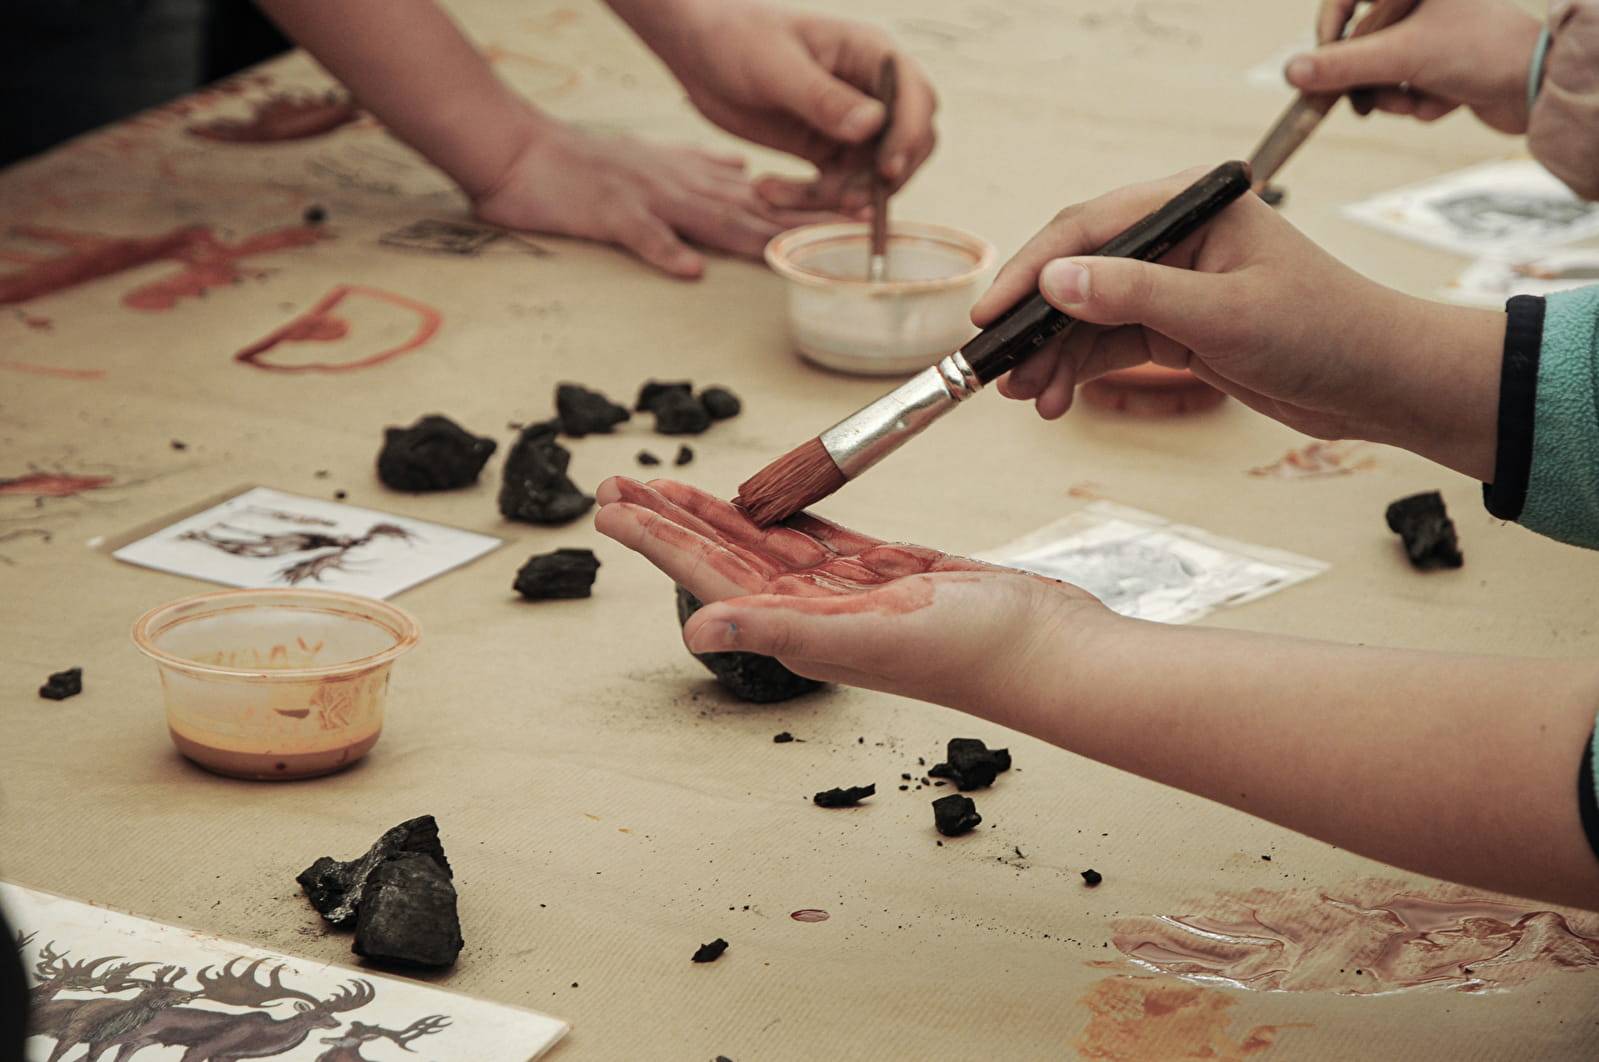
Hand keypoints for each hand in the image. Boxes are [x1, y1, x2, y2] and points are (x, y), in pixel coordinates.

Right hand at [472, 118, 845, 277]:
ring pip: (712, 218)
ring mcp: (650, 199)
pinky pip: (641, 236)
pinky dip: (666, 251)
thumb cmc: (588, 163)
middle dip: (806, 223)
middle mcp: (684, 187)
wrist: (524, 151)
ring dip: (756, 236)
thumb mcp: (658, 157)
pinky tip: (689, 269)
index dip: (813, 207)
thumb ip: (704, 167)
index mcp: (695, 179)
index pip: (765, 197)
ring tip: (796, 253)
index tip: (858, 214)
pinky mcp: (611, 213)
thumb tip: (745, 170)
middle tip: (855, 232)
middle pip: (755, 209)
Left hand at [593, 476, 1108, 712]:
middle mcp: (816, 613)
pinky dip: (785, 520)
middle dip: (670, 519)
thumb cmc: (973, 652)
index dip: (657, 537)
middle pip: (726, 554)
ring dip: (717, 515)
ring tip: (672, 487)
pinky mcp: (891, 573)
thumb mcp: (869, 636)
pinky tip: (761, 505)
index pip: (710, 573)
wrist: (1050, 651)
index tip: (609, 505)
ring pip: (767, 544)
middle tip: (617, 483)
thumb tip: (697, 632)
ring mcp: (853, 594)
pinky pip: (820, 539)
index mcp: (799, 629)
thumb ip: (780, 631)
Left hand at [609, 0, 937, 209]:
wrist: (697, 50)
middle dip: (879, 180)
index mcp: (870, 55)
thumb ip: (823, 98)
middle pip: (906, 146)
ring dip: (831, 196)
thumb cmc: (736, 38)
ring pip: (867, 177)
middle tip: (842, 201)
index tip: (886, 171)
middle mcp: (870, 92)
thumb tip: (874, 125)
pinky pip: (834, 187)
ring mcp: (850, 125)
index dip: (909, 137)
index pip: (917, 99)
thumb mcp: (776, 67)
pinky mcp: (825, 150)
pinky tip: (767, 191)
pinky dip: (806, 199)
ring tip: (773, 195)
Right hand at [970, 168, 1505, 479]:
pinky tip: (1055, 398)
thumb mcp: (1225, 315)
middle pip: (1078, 270)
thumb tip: (1056, 280)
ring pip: (1087, 315)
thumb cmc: (1326, 332)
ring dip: (1052, 355)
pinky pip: (1108, 343)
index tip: (991, 313)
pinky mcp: (1177, 324)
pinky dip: (1078, 370)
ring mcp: (1174, 282)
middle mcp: (1178, 237)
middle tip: (997, 366)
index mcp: (1193, 206)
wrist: (1379, 383)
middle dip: (1035, 322)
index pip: (1091, 228)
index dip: (1033, 271)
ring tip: (1027, 396)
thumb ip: (1136, 295)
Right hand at [1290, 0, 1540, 133]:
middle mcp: (1422, 3)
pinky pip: (1407, 85)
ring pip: (1382, 70)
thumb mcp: (1401, 57)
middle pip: (1362, 43)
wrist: (1540, 88)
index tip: (1320, 67)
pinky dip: (1419, 101)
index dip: (1328, 33)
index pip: (1345, 0)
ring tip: (1418, 101)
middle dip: (1370, 79)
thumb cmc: (1483, 52)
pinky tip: (1445, 102)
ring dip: (1394, 96)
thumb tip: (1292, 73)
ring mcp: (1434, 33)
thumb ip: (1342, 66)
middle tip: (1367, 100)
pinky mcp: (1445, 62)